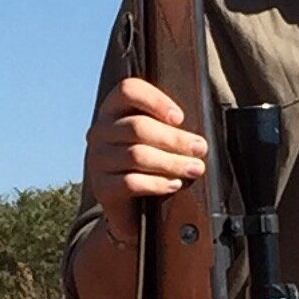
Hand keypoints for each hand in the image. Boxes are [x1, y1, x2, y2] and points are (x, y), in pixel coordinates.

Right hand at [83, 77, 206, 246]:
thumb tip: (197, 136)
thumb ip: (170, 127)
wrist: (129, 207)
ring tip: (195, 169)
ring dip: (172, 162)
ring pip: (137, 155)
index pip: (129, 90)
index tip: (180, 118)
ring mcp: (97, 159)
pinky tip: (174, 184)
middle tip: (200, 149)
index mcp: (114, 110)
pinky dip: (157, 183)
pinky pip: (131, 182)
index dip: (156, 100)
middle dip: (174, 138)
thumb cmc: (147, 164)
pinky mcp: (101, 187)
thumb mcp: (156, 139)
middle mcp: (100, 131)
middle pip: (138, 127)